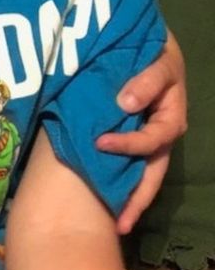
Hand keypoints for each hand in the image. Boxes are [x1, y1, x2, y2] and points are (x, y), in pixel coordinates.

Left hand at [96, 30, 186, 233]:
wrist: (142, 46)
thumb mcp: (157, 62)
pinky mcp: (129, 138)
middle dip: (137, 200)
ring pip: (141, 174)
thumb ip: (145, 81)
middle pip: (152, 173)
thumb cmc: (152, 53)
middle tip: (120, 224)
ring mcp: (146, 138)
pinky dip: (117, 181)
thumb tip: (125, 103)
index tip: (100, 143)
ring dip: (129, 198)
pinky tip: (104, 199)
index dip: (129, 145)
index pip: (153, 140)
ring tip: (115, 223)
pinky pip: (126, 164)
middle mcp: (160, 134)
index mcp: (169, 118)